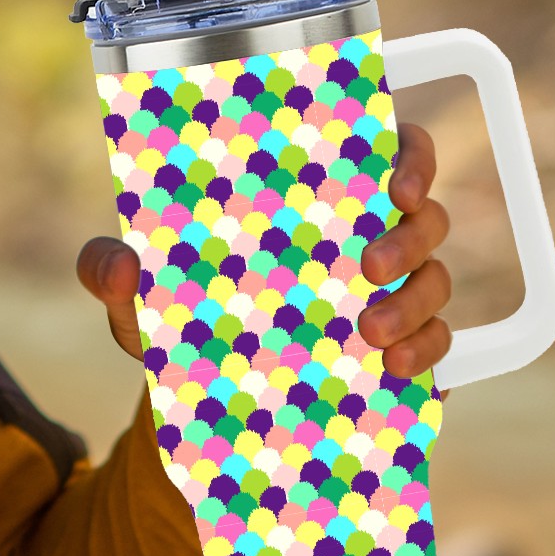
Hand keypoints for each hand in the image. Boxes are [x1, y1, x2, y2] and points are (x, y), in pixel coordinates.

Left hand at [77, 119, 453, 385]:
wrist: (198, 405)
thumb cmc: (176, 320)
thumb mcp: (137, 298)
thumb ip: (112, 272)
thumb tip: (120, 265)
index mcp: (313, 198)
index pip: (386, 150)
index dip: (408, 155)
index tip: (392, 182)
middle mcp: (363, 236)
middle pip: (424, 213)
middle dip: (410, 235)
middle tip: (367, 267)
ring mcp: (390, 295)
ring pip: (437, 277)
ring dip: (416, 301)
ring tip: (369, 333)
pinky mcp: (402, 351)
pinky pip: (442, 343)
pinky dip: (427, 352)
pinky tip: (393, 368)